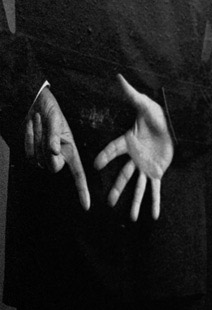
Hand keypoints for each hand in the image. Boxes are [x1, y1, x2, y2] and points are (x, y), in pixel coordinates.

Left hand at [24, 86, 90, 209]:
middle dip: (47, 152)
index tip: (86, 205)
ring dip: (35, 141)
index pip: (79, 173)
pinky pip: (28, 154)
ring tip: (38, 124)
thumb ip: (54, 137)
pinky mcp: (33, 151)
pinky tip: (32, 127)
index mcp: (71, 150)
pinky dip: (28, 140)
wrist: (34, 104)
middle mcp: (59, 155)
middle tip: (46, 132)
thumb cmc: (51, 110)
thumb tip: (53, 151)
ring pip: (38, 161)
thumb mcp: (56, 121)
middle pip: (52, 167)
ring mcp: (44, 154)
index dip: (82, 190)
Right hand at [93, 74, 172, 220]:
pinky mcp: (157, 172)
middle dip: (117, 189)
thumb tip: (119, 76)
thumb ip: (132, 94)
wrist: (174, 126)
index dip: (106, 156)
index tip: (96, 165)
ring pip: (138, 186)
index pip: (114, 150)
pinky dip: (155, 202)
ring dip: (135, 202)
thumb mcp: (145, 105)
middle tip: (108, 203)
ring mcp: (145, 166)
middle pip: (124, 175)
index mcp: (128, 142)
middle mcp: (134, 157)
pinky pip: (155, 189)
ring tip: (132, 217)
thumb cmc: (158, 115)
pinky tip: (153, 215)